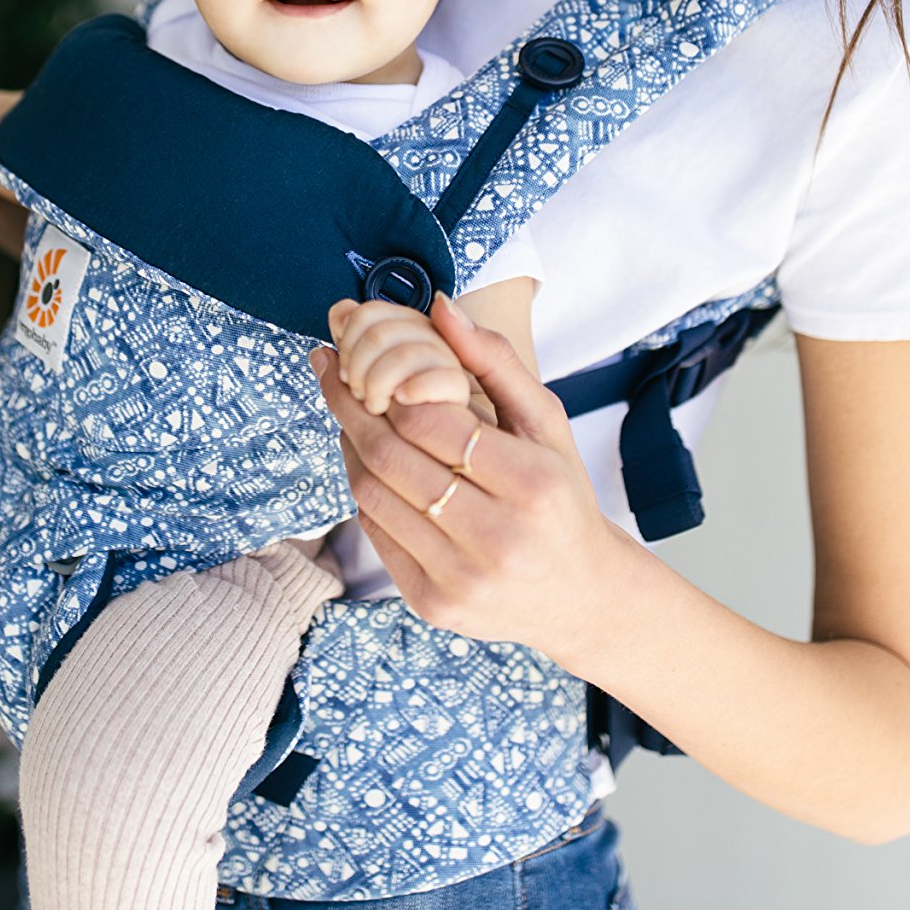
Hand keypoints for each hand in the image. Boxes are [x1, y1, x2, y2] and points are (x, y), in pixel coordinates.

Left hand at [314, 293, 631, 664]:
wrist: (580, 593)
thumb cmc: (561, 494)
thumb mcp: (546, 423)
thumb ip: (495, 361)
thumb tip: (439, 305)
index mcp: (532, 484)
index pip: (434, 424)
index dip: (394, 389)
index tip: (372, 361)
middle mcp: (498, 538)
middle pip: (392, 459)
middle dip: (351, 406)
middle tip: (329, 369)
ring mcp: (462, 578)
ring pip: (372, 495)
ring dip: (349, 445)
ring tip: (346, 411)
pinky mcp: (433, 604)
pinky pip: (374, 532)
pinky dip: (364, 489)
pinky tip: (367, 461)